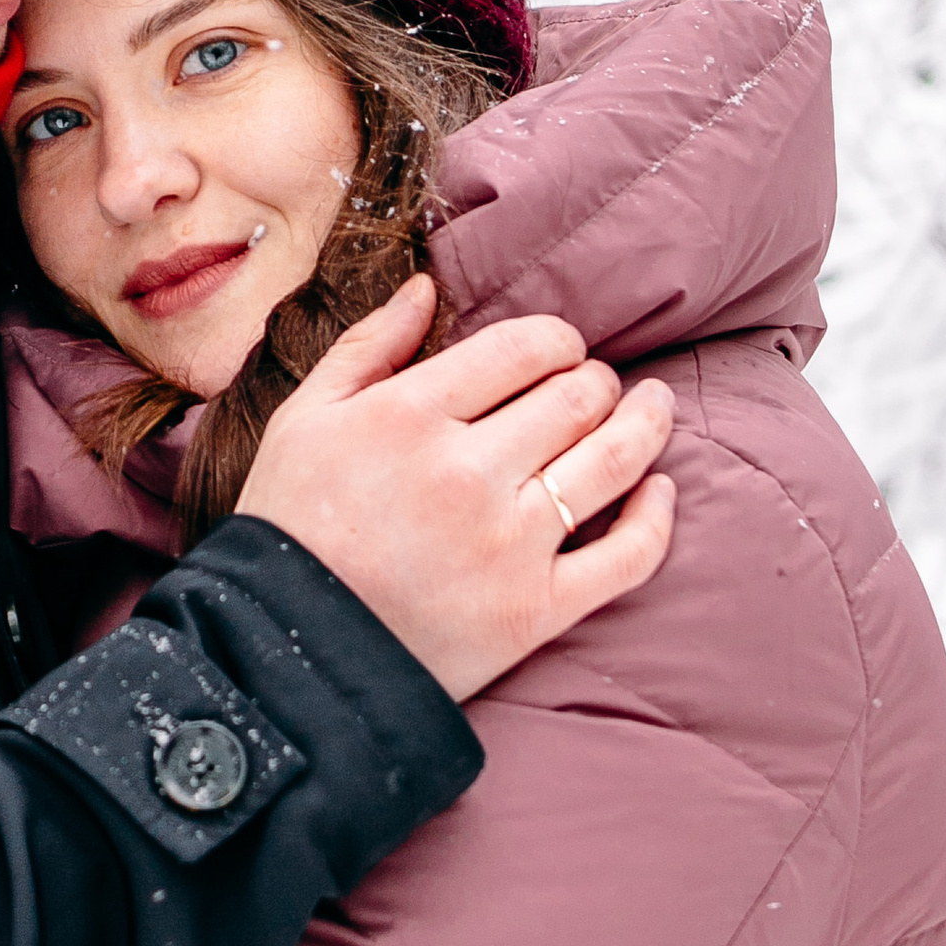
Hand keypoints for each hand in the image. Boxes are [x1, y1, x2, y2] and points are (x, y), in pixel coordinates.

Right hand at [235, 279, 675, 702]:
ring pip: (612, 460)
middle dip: (595, 379)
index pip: (522, 347)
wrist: (285, 656)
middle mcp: (467, 472)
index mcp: (409, 415)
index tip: (557, 349)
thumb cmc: (288, 528)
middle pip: (575, 396)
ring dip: (647, 422)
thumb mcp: (303, 418)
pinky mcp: (534, 610)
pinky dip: (656, 517)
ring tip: (655, 407)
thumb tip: (427, 289)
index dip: (555, 339)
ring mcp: (508, 544)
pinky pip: (625, 556)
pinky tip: (660, 491)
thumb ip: (367, 346)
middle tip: (596, 384)